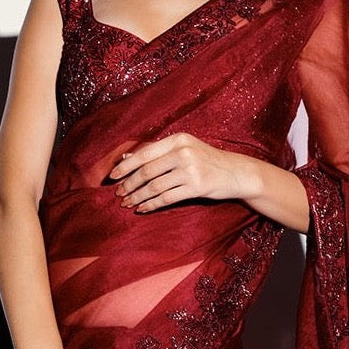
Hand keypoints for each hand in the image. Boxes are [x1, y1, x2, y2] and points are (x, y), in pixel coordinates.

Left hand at [109, 133, 254, 213]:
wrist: (236, 173)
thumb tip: (127, 157)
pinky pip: (167, 198)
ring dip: (138, 196)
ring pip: (155, 186)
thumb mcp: (184, 149)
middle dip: (129, 184)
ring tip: (127, 203)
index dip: (126, 166)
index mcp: (178, 139)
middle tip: (118, 193)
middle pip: (147, 171)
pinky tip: (142, 209)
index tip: (113, 176)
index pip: (145, 153)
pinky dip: (151, 205)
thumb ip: (158, 152)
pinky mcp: (196, 187)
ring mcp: (190, 170)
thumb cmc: (207, 161)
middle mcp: (183, 152)